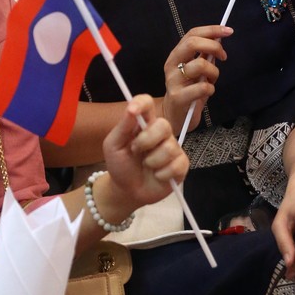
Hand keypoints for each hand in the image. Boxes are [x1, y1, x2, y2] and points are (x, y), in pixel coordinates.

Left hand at [102, 94, 188, 212]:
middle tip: (135, 151)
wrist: (127, 191)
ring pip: (169, 147)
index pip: (147, 103)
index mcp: (142, 124)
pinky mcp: (181, 165)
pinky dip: (163, 174)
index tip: (133, 110)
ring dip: (152, 161)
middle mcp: (160, 133)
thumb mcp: (113, 146)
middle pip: (164, 124)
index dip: (142, 103)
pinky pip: (177, 165)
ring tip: (145, 166)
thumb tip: (131, 109)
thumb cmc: (120, 165)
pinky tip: (157, 176)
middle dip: (146, 140)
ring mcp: (172, 148)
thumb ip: (123, 127)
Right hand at [162, 25, 232, 133]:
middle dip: (214, 46)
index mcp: (175, 55)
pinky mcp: (178, 97)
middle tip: (223, 56)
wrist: (174, 116)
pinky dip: (211, 88)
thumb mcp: (195, 70)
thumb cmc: (188, 91)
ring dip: (214, 71)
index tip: (228, 31)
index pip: (192, 34)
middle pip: (191, 43)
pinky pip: (203, 87)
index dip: (211, 30)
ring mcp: (173, 81)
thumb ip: (204, 54)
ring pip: (200, 65)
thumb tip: (218, 37)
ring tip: (212, 80)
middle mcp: (171, 65)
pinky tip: (207, 92)